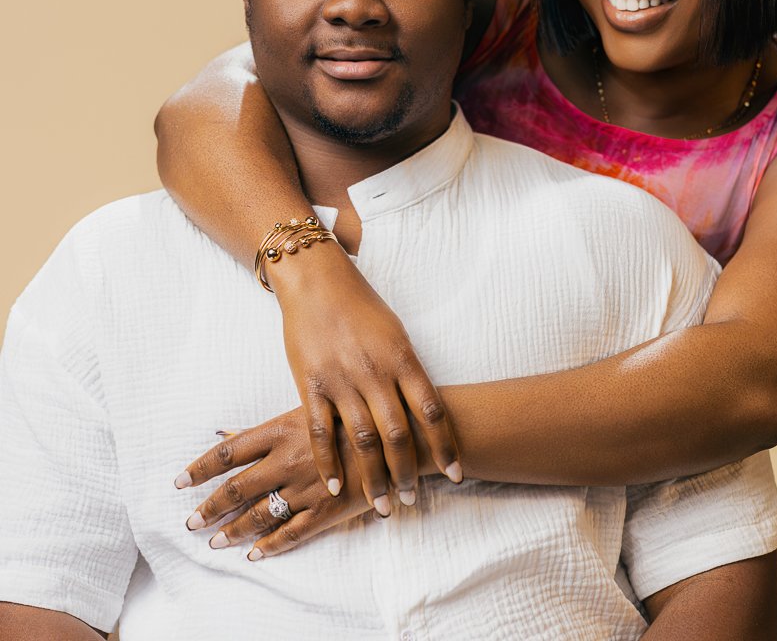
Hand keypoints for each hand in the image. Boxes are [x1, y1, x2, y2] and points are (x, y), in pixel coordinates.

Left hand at [176, 410, 370, 558]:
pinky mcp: (326, 511)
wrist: (395, 435)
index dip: (201, 468)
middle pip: (238, 489)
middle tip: (191, 521)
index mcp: (280, 431)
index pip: (228, 453)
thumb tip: (225, 433)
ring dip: (234, 530)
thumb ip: (264, 429)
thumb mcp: (306, 411)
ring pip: (260, 515)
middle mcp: (287, 461)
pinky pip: (292, 533)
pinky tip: (255, 553)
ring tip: (216, 541)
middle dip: (210, 507)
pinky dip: (270, 545)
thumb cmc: (350, 416)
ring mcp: (306, 489)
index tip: (180, 481)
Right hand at [267, 243, 461, 513]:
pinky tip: (336, 487)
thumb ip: (408, 372)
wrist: (316, 281)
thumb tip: (425, 411)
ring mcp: (341, 380)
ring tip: (383, 505)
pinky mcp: (310, 385)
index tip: (457, 474)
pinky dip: (329, 463)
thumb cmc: (361, 306)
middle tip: (413, 501)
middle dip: (408, 474)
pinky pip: (320, 432)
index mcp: (401, 358)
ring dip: (374, 479)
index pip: (431, 411)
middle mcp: (374, 372)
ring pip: (362, 440)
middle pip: (398, 434)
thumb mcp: (395, 333)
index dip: (445, 447)